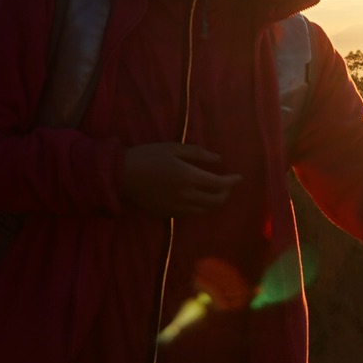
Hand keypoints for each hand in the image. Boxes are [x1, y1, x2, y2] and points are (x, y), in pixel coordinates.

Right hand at [120, 144, 241, 216]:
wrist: (123, 175)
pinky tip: (197, 200)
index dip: (232, 181)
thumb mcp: (174, 148)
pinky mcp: (168, 213)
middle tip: (228, 185)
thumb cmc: (149, 156)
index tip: (239, 177)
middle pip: (215, 200)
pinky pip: (190, 214)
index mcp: (190, 177)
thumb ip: (198, 154)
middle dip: (226, 193)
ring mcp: (177, 207)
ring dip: (214, 202)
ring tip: (215, 194)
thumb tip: (218, 159)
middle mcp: (187, 195)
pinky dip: (199, 207)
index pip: (220, 184)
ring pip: (204, 210)